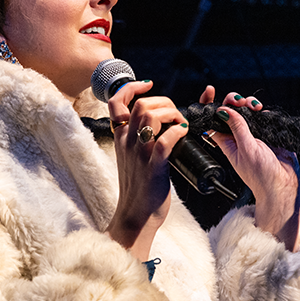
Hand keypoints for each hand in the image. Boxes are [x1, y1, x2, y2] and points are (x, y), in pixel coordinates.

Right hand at [106, 80, 188, 260]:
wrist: (136, 215)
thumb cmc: (138, 187)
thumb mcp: (130, 157)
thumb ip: (137, 138)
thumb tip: (155, 121)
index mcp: (120, 138)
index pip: (116, 101)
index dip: (132, 87)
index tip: (148, 84)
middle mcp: (127, 142)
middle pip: (140, 105)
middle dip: (163, 102)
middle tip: (174, 114)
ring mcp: (139, 153)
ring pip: (150, 116)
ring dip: (171, 113)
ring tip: (179, 123)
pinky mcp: (153, 166)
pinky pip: (165, 140)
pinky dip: (177, 131)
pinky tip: (183, 133)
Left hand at [199, 86, 299, 249]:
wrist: (283, 185)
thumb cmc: (261, 175)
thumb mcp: (246, 149)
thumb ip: (237, 127)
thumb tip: (224, 110)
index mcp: (227, 142)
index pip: (213, 120)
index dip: (210, 105)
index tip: (210, 92)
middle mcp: (238, 137)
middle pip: (230, 111)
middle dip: (233, 101)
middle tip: (240, 100)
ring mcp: (253, 134)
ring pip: (246, 111)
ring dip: (248, 103)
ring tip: (254, 106)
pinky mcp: (268, 133)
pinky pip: (262, 116)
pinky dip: (262, 111)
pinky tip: (262, 111)